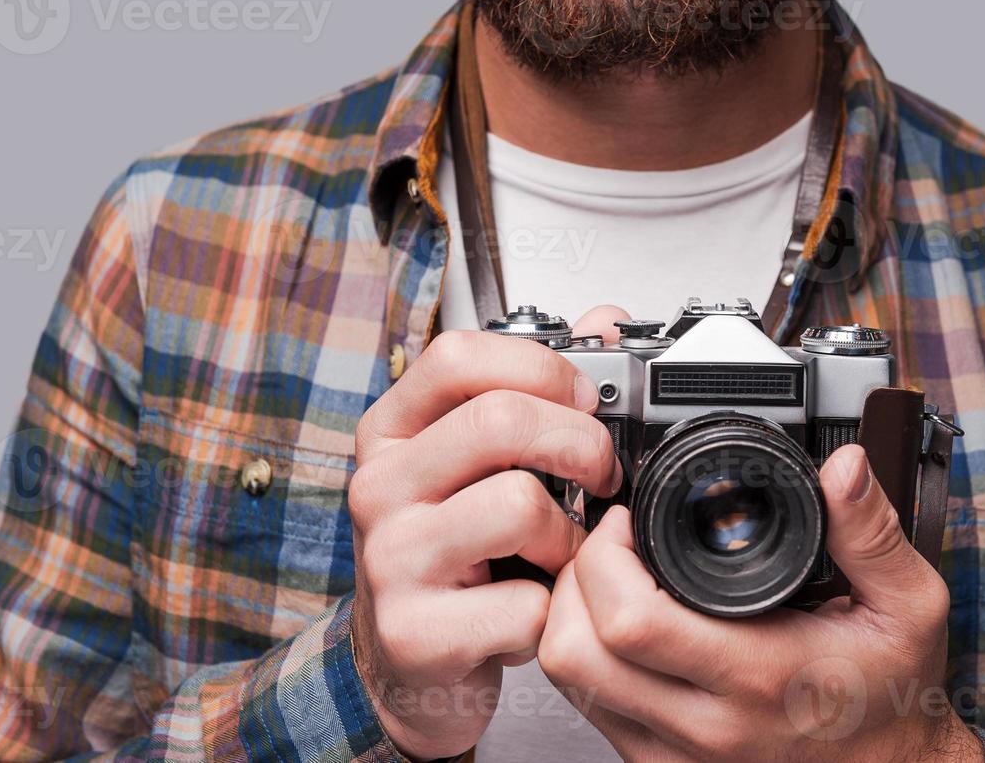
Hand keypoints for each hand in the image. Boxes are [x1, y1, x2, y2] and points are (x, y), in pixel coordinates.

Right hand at [348, 307, 627, 759]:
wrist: (404, 665)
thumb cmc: (453, 554)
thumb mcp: (480, 465)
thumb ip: (536, 391)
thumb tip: (604, 320)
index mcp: (394, 430)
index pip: (459, 356)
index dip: (542, 368)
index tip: (585, 400)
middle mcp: (380, 484)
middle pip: (501, 420)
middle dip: (581, 444)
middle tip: (602, 476)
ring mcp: (390, 559)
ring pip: (518, 505)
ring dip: (568, 537)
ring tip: (559, 554)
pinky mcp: (414, 631)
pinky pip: (523, 603)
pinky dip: (550, 610)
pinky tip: (531, 610)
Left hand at [537, 445, 982, 761]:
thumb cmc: (894, 696)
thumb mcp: (908, 605)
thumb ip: (872, 532)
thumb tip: (844, 469)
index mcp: (760, 675)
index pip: (631, 622)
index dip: (608, 554)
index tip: (631, 518)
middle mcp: (707, 725)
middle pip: (574, 651)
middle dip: (575, 577)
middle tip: (611, 542)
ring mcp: (677, 754)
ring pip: (570, 681)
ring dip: (571, 617)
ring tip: (611, 577)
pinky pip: (589, 708)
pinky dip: (588, 657)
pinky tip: (621, 625)